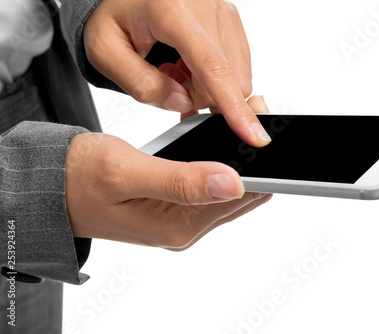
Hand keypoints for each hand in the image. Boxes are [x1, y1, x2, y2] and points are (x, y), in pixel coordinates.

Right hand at [65, 96, 271, 250]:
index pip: (243, 196)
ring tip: (231, 114)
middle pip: (242, 191)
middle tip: (249, 107)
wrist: (51, 186)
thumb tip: (232, 182)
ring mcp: (182, 218)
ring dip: (236, 152)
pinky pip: (209, 181)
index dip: (260, 160)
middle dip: (251, 152)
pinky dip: (217, 156)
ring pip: (228, 184)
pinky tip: (210, 131)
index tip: (259, 119)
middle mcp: (186, 227)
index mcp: (178, 227)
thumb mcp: (126, 172)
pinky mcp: (175, 205)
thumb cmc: (79, 178)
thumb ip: (180, 180)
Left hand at [84, 0, 270, 146]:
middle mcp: (207, 8)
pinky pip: (236, 67)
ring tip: (176, 70)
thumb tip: (183, 102)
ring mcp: (224, 13)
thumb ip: (141, 84)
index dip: (234, 107)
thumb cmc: (114, 16)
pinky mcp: (231, 21)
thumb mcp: (105, 52)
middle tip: (169, 83)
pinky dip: (213, 78)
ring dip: (207, 88)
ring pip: (236, 77)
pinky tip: (189, 65)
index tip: (253, 135)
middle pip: (228, 80)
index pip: (213, 67)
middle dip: (201, 97)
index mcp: (172, 12)